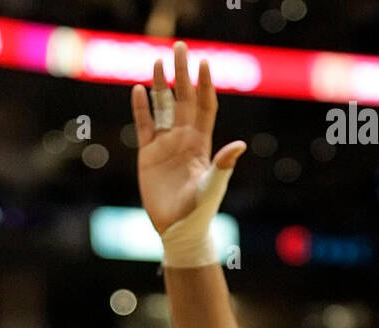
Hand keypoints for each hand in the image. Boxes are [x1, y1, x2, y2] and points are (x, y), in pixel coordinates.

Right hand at [133, 40, 244, 234]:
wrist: (177, 230)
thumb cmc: (198, 211)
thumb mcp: (212, 187)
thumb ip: (223, 165)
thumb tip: (241, 145)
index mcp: (202, 143)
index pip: (204, 106)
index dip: (205, 85)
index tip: (204, 62)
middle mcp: (184, 138)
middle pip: (183, 99)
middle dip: (182, 73)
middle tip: (179, 47)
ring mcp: (166, 145)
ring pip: (163, 108)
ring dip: (160, 85)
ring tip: (157, 62)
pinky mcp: (148, 154)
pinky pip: (144, 126)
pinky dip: (141, 108)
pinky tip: (138, 90)